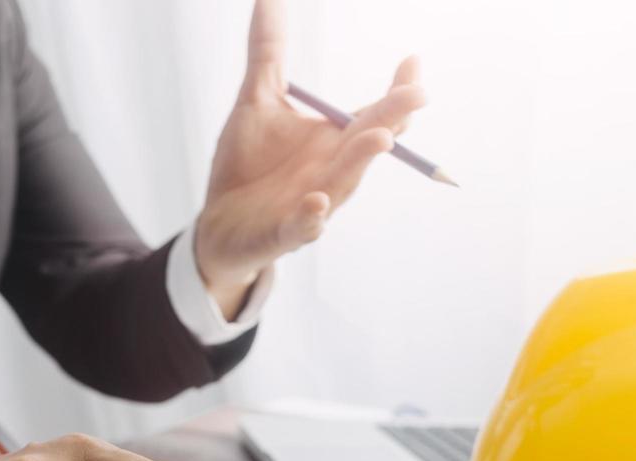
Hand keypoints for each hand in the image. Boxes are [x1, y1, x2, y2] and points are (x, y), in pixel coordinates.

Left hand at [195, 0, 427, 315]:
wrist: (218, 225)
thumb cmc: (246, 165)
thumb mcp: (256, 100)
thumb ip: (268, 52)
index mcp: (333, 141)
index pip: (375, 114)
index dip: (397, 92)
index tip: (412, 61)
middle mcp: (331, 171)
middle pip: (369, 144)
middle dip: (393, 119)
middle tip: (417, 95)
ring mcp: (311, 204)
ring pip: (343, 184)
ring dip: (360, 162)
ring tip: (378, 137)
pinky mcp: (283, 232)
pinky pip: (303, 227)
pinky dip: (312, 217)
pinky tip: (316, 201)